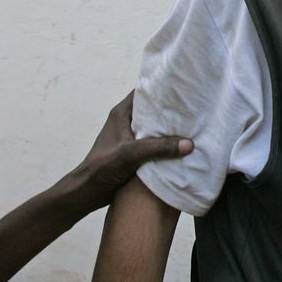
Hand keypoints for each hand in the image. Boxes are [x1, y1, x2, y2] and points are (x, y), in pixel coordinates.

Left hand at [70, 91, 192, 209]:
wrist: (88, 191)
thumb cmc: (102, 167)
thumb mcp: (131, 154)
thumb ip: (159, 147)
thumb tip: (189, 144)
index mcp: (122, 113)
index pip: (144, 92)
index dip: (162, 89)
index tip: (183, 90)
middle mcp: (126, 121)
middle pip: (152, 110)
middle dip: (171, 110)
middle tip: (193, 110)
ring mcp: (130, 137)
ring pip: (154, 127)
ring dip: (170, 129)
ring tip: (192, 127)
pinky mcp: (134, 152)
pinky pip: (154, 143)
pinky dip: (166, 144)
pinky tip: (181, 148)